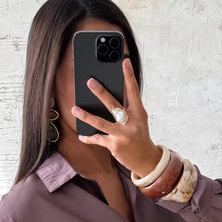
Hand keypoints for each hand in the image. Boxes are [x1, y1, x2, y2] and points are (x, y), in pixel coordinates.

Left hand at [71, 58, 161, 177]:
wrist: (146, 160)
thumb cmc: (139, 136)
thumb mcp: (138, 120)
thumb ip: (127, 108)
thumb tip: (107, 96)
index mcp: (139, 112)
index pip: (133, 91)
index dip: (129, 76)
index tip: (124, 61)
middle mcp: (131, 122)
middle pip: (113, 104)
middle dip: (100, 92)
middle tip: (89, 82)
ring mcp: (122, 135)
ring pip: (101, 122)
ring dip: (86, 115)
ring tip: (74, 109)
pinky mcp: (115, 146)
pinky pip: (98, 139)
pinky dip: (89, 138)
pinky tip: (81, 135)